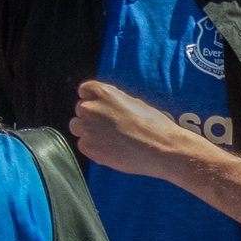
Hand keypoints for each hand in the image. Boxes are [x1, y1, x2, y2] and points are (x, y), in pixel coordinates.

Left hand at [69, 80, 201, 181]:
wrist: (162, 149)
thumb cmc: (153, 126)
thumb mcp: (133, 103)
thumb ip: (114, 102)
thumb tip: (106, 106)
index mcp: (101, 92)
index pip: (84, 90)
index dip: (94, 101)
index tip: (102, 110)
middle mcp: (89, 107)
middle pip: (80, 110)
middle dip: (92, 118)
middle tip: (111, 129)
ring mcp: (87, 128)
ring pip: (78, 127)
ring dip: (90, 132)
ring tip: (111, 140)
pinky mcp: (88, 147)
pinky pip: (83, 145)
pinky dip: (94, 148)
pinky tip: (112, 150)